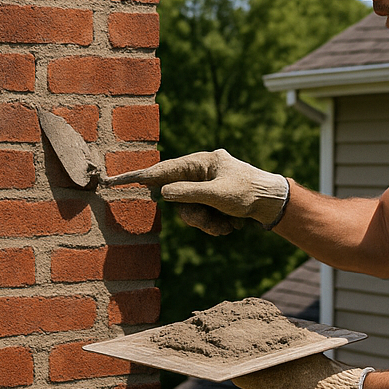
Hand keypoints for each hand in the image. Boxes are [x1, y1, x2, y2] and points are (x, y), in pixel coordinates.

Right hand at [109, 149, 290, 229]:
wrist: (275, 204)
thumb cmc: (250, 192)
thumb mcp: (216, 194)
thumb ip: (186, 193)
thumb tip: (162, 192)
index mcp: (201, 162)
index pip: (162, 170)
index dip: (137, 177)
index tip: (113, 181)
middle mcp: (202, 173)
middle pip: (177, 198)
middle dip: (194, 215)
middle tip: (212, 223)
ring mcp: (207, 188)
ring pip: (189, 211)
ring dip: (206, 224)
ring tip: (226, 226)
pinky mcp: (213, 202)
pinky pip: (202, 217)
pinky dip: (214, 225)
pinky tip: (231, 226)